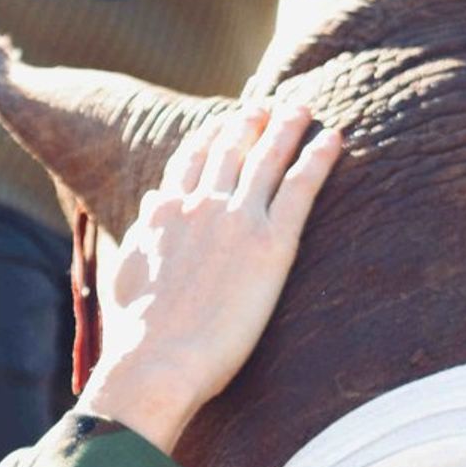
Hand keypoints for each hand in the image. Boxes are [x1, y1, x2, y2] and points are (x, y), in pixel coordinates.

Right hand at [76, 106, 341, 453]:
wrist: (156, 360)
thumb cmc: (138, 331)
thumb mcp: (130, 270)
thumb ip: (145, 232)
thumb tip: (153, 203)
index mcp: (163, 213)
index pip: (189, 161)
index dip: (208, 137)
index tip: (221, 123)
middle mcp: (199, 205)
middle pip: (229, 149)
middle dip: (248, 123)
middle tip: (265, 106)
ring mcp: (236, 219)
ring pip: (267, 158)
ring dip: (286, 128)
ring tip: (301, 110)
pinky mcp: (271, 242)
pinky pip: (301, 186)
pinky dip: (319, 158)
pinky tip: (335, 139)